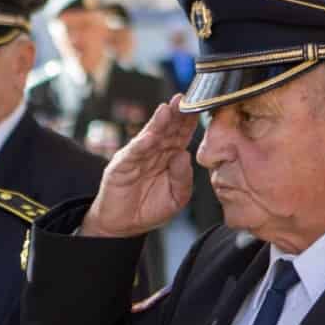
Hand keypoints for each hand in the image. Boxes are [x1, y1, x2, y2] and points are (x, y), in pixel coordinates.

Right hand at [80, 99, 197, 238]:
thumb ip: (183, 179)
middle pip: (167, 129)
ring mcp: (137, 156)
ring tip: (168, 109)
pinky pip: (134, 153)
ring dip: (159, 122)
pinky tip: (150, 136)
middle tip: (185, 98)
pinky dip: (142, 144)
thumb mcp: (176, 198)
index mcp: (170, 156)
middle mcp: (154, 151)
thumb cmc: (149, 210)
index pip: (182, 134)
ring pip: (150, 135)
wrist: (122, 226)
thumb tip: (184, 155)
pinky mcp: (122, 165)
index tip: (201, 105)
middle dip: (176, 114)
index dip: (190, 121)